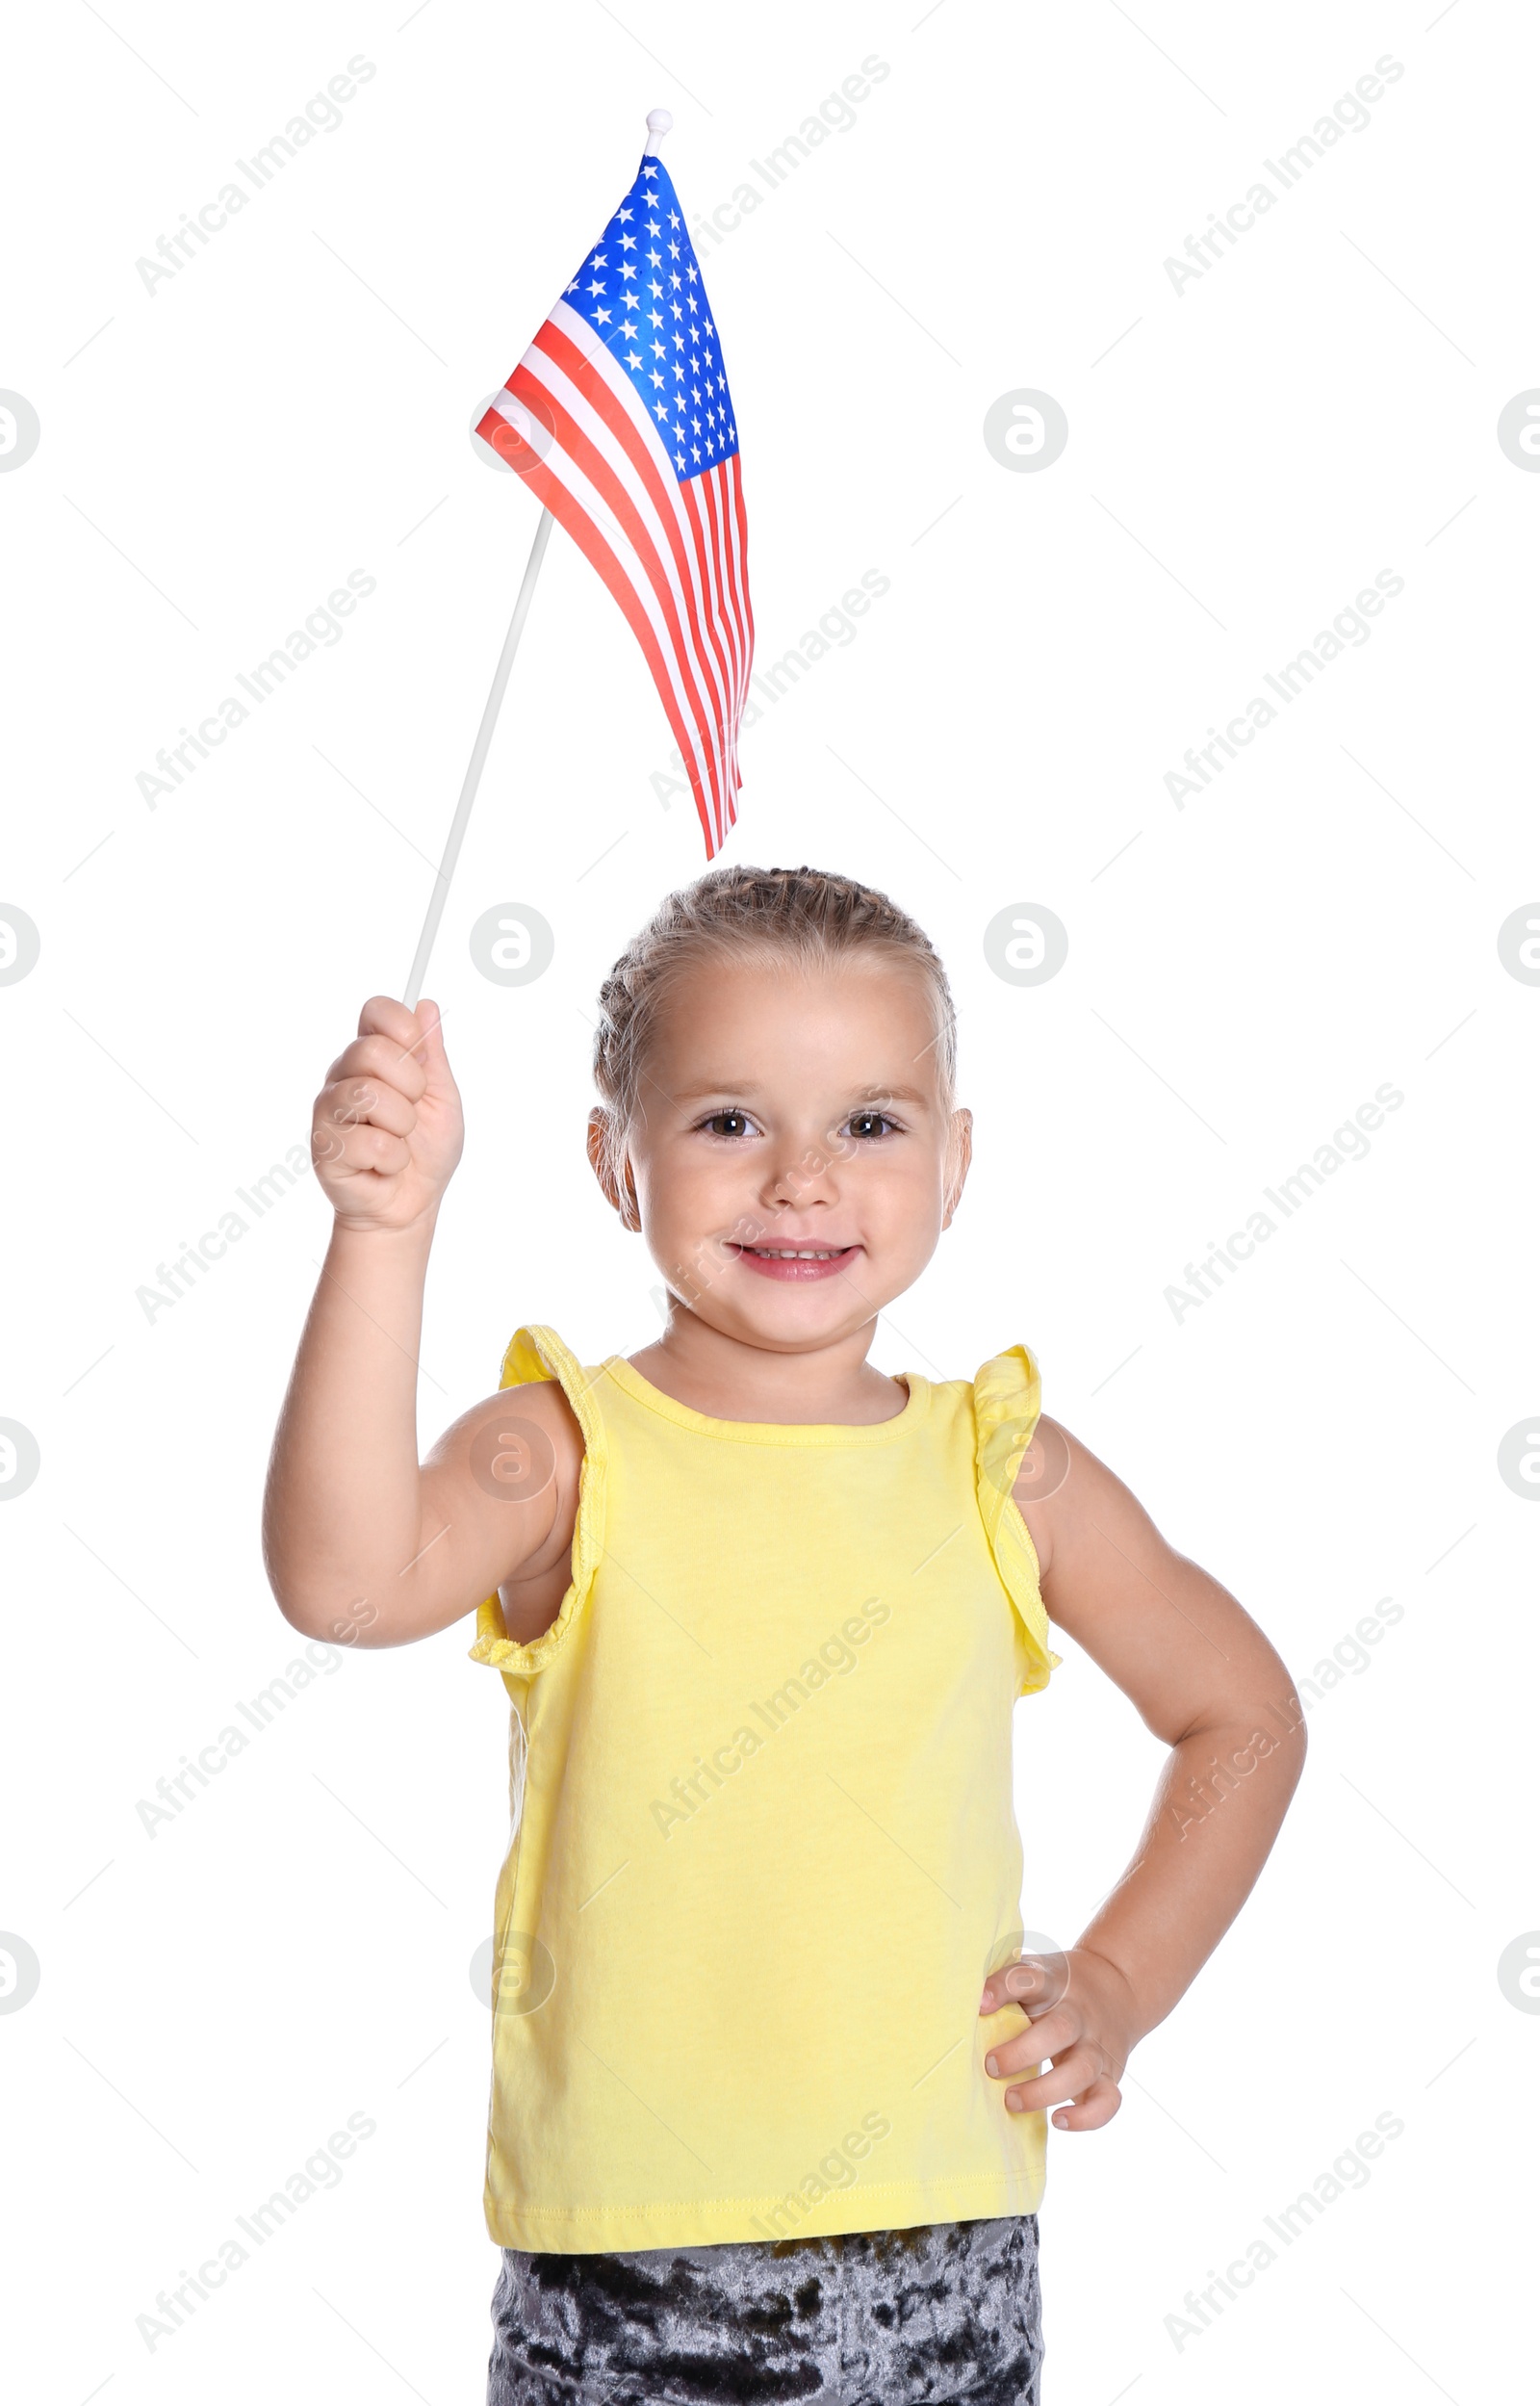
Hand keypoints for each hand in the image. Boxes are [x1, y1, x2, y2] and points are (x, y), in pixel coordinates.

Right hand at [311, 995, 464, 1234]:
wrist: (411, 1206)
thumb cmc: (426, 1153)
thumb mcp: (442, 1099)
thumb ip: (432, 1056)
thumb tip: (425, 1005)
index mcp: (373, 1057)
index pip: (375, 1011)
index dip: (401, 1025)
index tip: (417, 1050)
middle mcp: (344, 1075)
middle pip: (371, 1050)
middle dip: (410, 1086)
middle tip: (412, 1110)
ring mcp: (328, 1109)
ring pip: (368, 1095)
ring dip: (402, 1126)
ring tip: (398, 1141)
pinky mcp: (323, 1146)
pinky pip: (369, 1142)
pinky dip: (392, 1160)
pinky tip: (382, 1166)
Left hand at [978, 1946, 1139, 2130]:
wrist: (1117, 1988)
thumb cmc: (1055, 1990)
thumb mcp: (1034, 1975)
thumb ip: (1002, 1986)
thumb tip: (954, 2002)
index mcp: (1053, 1983)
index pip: (1030, 1978)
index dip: (1003, 1988)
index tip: (979, 2004)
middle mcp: (1078, 2014)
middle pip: (1060, 2029)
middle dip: (1022, 2052)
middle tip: (990, 2066)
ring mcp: (1097, 2046)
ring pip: (1082, 2069)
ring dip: (1044, 2090)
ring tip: (1011, 2100)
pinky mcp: (1110, 2075)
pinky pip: (1108, 2101)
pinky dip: (1087, 2117)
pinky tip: (1058, 2120)